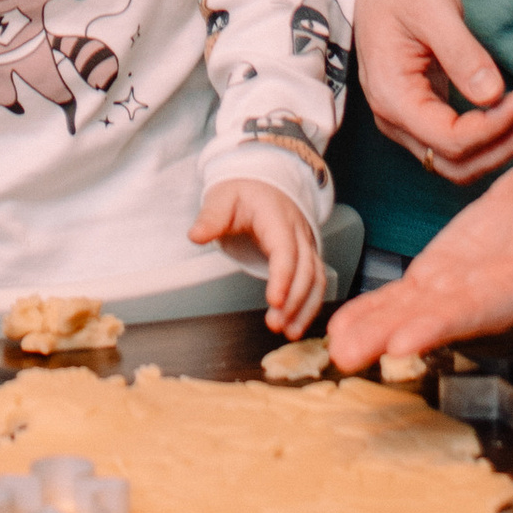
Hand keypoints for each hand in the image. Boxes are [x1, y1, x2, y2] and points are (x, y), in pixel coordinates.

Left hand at [191, 175, 325, 335]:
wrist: (263, 181)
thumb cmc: (243, 191)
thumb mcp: (222, 197)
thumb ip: (211, 217)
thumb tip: (196, 235)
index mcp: (277, 217)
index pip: (285, 250)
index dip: (282, 276)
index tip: (274, 300)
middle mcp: (298, 232)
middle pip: (305, 269)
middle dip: (294, 300)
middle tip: (276, 324)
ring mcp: (305, 244)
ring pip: (316, 277)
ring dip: (306, 306)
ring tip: (290, 331)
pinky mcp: (307, 255)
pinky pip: (316, 281)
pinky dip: (310, 304)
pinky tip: (297, 323)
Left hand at [326, 145, 512, 367]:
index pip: (479, 308)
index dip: (441, 326)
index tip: (402, 341)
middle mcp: (491, 294)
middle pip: (436, 319)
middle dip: (390, 337)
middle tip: (347, 355)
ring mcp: (465, 285)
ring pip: (414, 311)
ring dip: (373, 328)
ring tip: (335, 345)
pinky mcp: (448, 270)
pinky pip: (409, 293)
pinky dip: (377, 307)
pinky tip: (345, 322)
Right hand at [352, 0, 512, 185]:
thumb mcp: (433, 7)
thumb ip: (461, 52)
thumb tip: (493, 94)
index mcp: (393, 96)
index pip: (451, 140)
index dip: (496, 127)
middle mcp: (394, 120)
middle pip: (457, 163)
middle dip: (505, 143)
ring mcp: (406, 122)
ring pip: (459, 163)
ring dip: (501, 146)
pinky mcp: (422, 114)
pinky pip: (457, 145)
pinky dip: (490, 137)